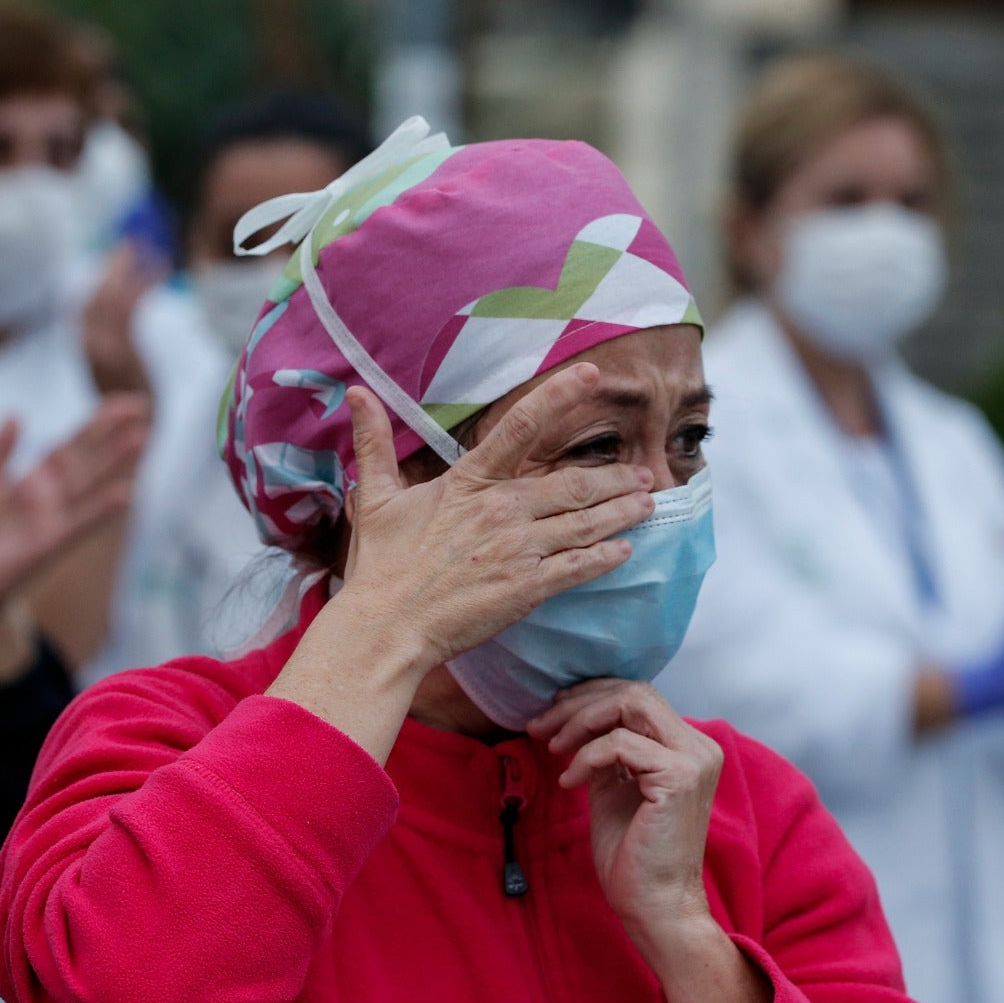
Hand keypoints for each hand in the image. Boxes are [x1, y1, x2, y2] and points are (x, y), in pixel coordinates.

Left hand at [0, 395, 148, 615]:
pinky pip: (79, 522)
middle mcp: (51, 496)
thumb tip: (16, 414)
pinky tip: (127, 494)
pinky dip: (102, 509)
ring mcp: (53, 518)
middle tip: (142, 406)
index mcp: (37, 480)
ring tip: (142, 438)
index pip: (73, 444)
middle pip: (86, 457)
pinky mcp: (48, 543)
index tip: (125, 402)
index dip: (97, 422)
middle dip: (112, 432)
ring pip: (87, 482)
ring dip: (115, 461)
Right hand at [82, 243, 156, 394]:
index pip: (86, 304)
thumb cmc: (135, 409)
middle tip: (133, 240)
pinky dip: (144, 282)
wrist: (137, 438)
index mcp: (87, 347)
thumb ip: (117, 345)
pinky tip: (162, 266)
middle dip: (114, 266)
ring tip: (150, 247)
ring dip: (131, 269)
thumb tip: (123, 318)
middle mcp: (90, 346)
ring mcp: (105, 349)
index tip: (119, 257)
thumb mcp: (121, 373)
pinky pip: (131, 307)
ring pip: (112, 297)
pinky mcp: (124, 352)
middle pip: (97, 294)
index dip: (102, 278)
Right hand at [337, 364, 656, 671]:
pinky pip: (579, 567)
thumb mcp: (375, 497)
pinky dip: (607, 556)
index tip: (592, 375)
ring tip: (648, 503)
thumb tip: (355, 393)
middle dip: (614, 478)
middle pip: (573, 484)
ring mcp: (519, 550)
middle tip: (643, 474)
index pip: (520, 427)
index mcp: (469, 483)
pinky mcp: (528, 588)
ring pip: (585, 523)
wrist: (387, 627)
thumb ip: (373, 443)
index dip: (559, 396)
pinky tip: (626, 549)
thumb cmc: (381, 566)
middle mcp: (502, 510)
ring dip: (622, 512)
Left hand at [528, 679, 768, 1002]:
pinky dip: (586, 757)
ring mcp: (694, 759)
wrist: (654, 905)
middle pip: (633, 690)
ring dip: (580, 721)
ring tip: (552, 748)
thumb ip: (606, 747)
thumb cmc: (632, 853)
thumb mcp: (613, 785)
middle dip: (578, 703)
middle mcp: (698, 746)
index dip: (588, 696)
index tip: (550, 715)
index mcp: (685, 745)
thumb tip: (573, 712)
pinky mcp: (680, 777)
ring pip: (629, 703)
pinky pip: (620, 743)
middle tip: (540, 726)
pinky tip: (570, 782)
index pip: (636, 694)